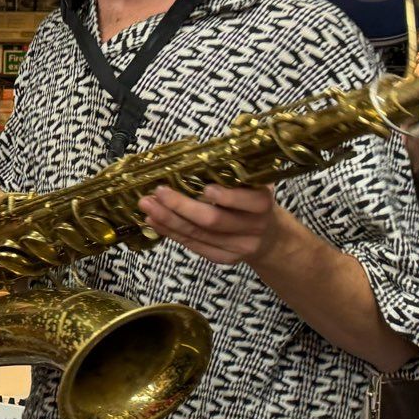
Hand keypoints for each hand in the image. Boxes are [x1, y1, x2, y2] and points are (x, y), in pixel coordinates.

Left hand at [138, 184, 284, 265]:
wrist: (270, 237)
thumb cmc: (253, 200)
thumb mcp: (252, 183)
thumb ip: (232, 174)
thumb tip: (191, 159)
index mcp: (263, 203)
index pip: (248, 202)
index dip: (227, 197)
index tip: (205, 187)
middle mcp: (253, 227)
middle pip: (214, 220)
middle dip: (182, 206)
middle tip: (158, 192)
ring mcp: (239, 247)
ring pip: (199, 235)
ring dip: (169, 220)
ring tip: (147, 206)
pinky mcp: (224, 258)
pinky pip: (194, 246)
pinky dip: (172, 233)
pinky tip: (155, 221)